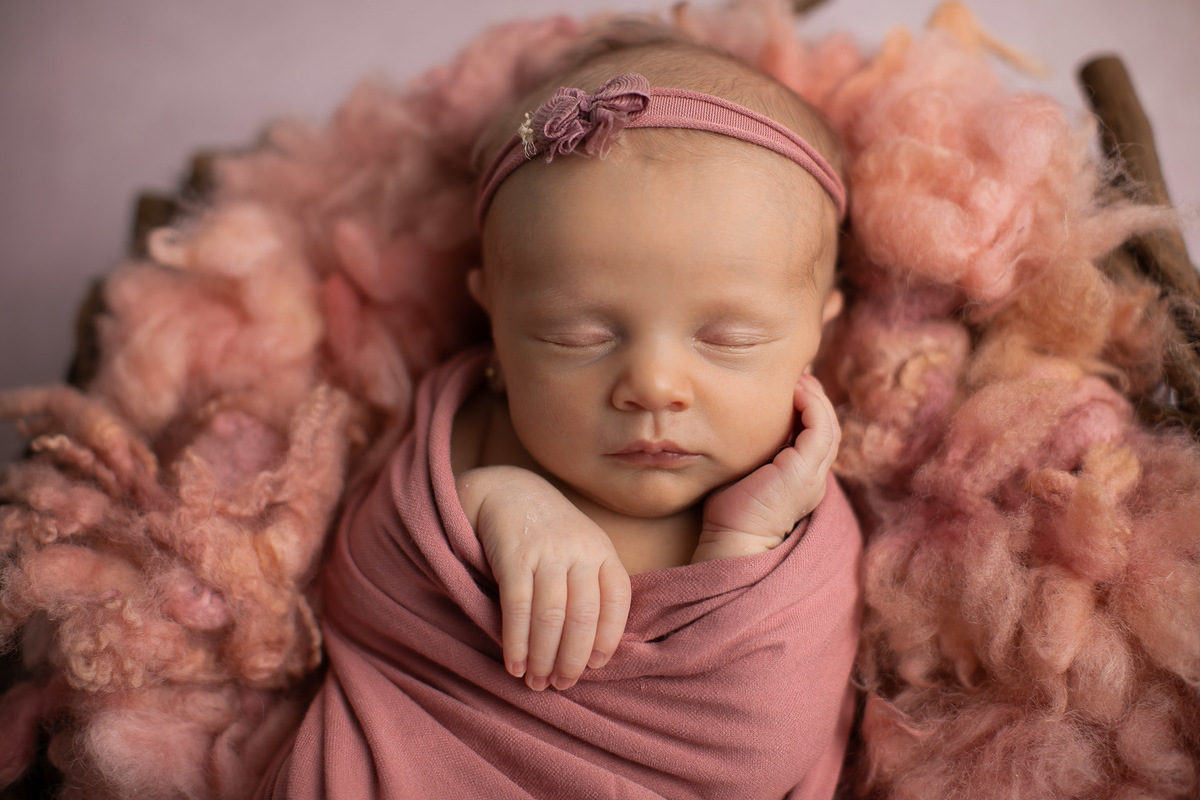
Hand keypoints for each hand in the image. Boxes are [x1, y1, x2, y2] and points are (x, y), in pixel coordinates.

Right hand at [457, 467, 630, 690]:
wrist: (506, 491)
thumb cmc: (550, 533)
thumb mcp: (582, 548)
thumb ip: (592, 586)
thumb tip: (592, 650)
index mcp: (603, 551)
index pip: (617, 600)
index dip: (609, 638)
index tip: (595, 667)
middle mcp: (580, 550)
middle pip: (584, 615)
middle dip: (572, 658)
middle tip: (561, 685)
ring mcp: (547, 552)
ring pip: (551, 616)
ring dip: (543, 657)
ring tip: (536, 682)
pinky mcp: (514, 555)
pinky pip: (518, 607)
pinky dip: (516, 641)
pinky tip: (514, 663)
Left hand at [693, 374, 839, 561]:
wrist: (733, 541)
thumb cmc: (731, 512)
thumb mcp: (746, 474)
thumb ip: (754, 454)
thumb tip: (736, 427)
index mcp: (802, 479)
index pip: (815, 437)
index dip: (808, 410)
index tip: (791, 389)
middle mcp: (814, 477)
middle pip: (827, 428)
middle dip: (815, 399)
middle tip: (799, 377)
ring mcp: (813, 475)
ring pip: (827, 426)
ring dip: (815, 398)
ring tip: (799, 379)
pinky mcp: (804, 472)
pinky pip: (820, 430)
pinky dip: (812, 406)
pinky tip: (798, 390)